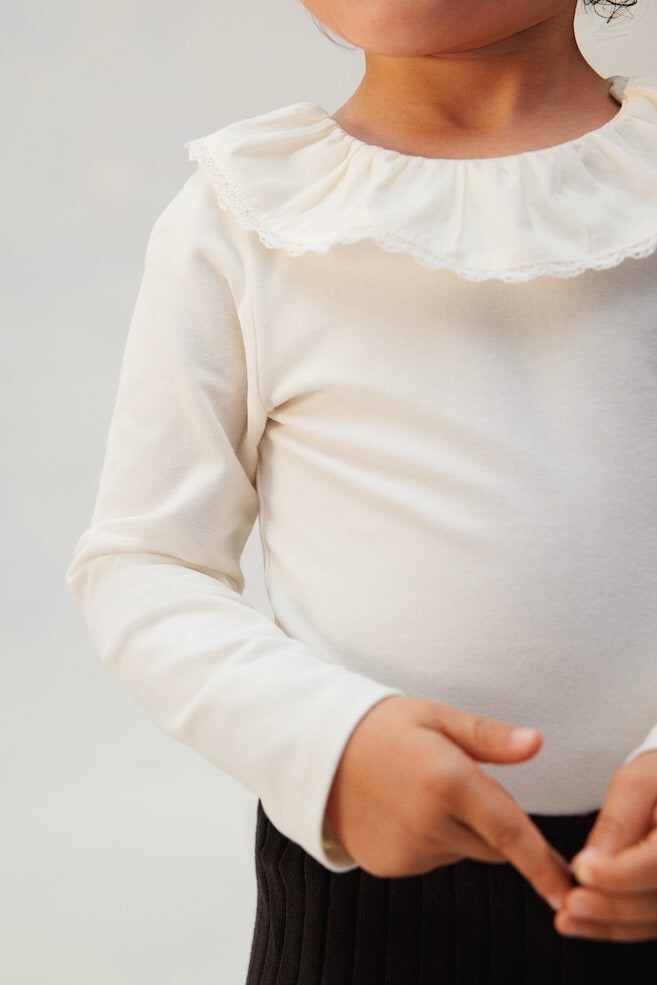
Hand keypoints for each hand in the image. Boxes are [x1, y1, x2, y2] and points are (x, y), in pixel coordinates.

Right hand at [325, 695, 572, 910]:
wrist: (315, 750)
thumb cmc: (380, 726)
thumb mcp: (436, 717)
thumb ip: (489, 737)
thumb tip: (536, 743)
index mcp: (447, 781)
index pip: (510, 832)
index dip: (543, 863)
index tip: (567, 887)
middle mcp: (429, 823)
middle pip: (493, 845)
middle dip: (494, 823)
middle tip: (458, 781)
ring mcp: (409, 850)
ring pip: (462, 852)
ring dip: (459, 830)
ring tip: (421, 789)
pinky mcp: (392, 866)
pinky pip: (432, 859)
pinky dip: (431, 840)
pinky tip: (403, 808)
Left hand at [555, 749, 656, 940]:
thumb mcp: (639, 781)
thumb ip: (618, 820)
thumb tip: (593, 860)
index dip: (620, 873)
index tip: (582, 869)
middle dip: (611, 906)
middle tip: (570, 903)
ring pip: (656, 919)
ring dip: (611, 925)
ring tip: (570, 920)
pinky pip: (654, 922)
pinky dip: (621, 927)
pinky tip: (589, 924)